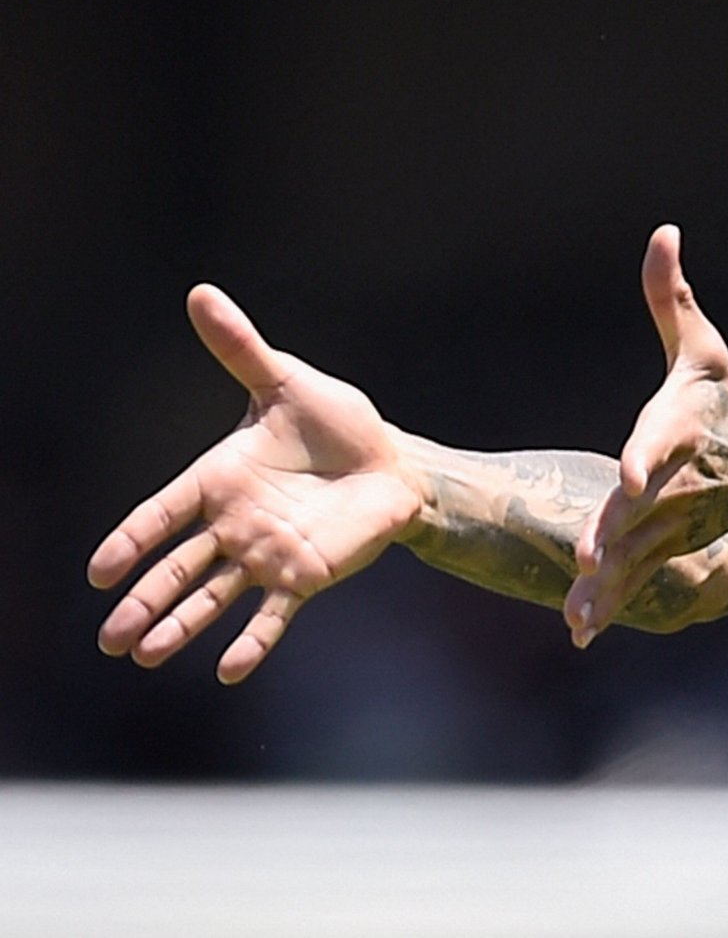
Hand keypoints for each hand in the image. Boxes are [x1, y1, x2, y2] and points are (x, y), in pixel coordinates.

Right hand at [88, 286, 424, 682]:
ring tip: (144, 657)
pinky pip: (273, 615)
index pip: (162, 515)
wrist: (391, 461)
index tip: (97, 573)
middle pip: (178, 569)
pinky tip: (229, 672)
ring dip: (181, 626)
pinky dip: (253, 643)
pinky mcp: (305, 576)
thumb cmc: (337, 422)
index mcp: (219, 479)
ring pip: (213, 598)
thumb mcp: (286, 382)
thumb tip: (201, 293)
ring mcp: (267, 555)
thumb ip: (241, 349)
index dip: (131, 541)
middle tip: (107, 638)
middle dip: (142, 602)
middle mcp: (235, 525)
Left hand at [565, 225, 727, 646]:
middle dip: (617, 532)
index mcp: (681, 432)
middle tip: (588, 555)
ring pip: (637, 555)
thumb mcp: (701, 351)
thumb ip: (670, 299)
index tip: (631, 474)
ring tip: (576, 610)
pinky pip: (636, 581)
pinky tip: (576, 629)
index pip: (662, 442)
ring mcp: (674, 524)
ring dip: (609, 584)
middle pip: (643, 509)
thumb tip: (663, 230)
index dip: (647, 456)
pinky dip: (610, 604)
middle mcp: (678, 484)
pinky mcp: (667, 548)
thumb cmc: (726, 404)